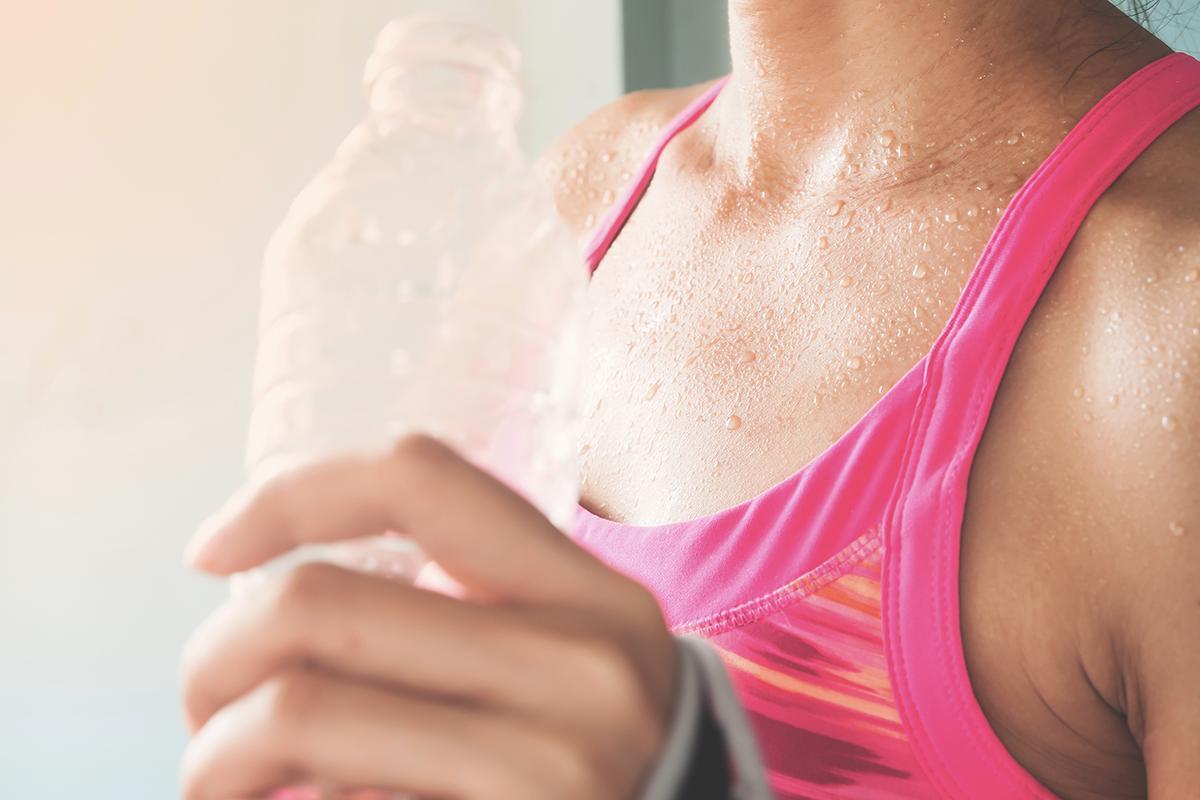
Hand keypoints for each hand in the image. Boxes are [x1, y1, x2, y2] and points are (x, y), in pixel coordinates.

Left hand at [179, 434, 678, 799]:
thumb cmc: (596, 756)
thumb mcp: (572, 656)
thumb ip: (475, 605)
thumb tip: (289, 583)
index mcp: (591, 596)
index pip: (420, 480)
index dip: (289, 494)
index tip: (213, 551)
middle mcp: (581, 668)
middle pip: (320, 602)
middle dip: (215, 655)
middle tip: (207, 701)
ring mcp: (549, 767)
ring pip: (297, 708)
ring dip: (217, 748)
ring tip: (220, 771)